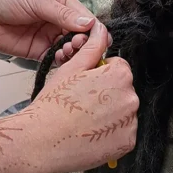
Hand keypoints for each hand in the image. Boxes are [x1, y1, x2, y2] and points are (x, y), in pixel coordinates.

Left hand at [0, 0, 97, 60]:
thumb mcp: (38, 0)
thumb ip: (63, 14)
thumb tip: (88, 23)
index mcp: (61, 2)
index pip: (84, 16)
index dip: (92, 26)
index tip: (99, 36)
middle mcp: (57, 20)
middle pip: (81, 35)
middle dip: (84, 41)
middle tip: (79, 43)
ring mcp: (49, 37)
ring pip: (71, 48)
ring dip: (74, 51)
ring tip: (69, 50)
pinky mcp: (39, 52)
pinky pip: (56, 59)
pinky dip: (62, 61)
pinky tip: (61, 58)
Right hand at [30, 21, 138, 172]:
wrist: (42, 142)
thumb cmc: (53, 105)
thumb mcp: (71, 69)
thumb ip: (92, 48)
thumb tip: (100, 29)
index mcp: (120, 75)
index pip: (118, 68)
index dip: (100, 75)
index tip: (86, 86)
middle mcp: (131, 97)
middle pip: (122, 90)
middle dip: (106, 95)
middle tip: (82, 105)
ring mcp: (130, 122)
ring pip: (123, 113)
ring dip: (109, 115)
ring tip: (85, 122)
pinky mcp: (127, 143)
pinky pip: (123, 134)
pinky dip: (111, 135)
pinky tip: (91, 135)